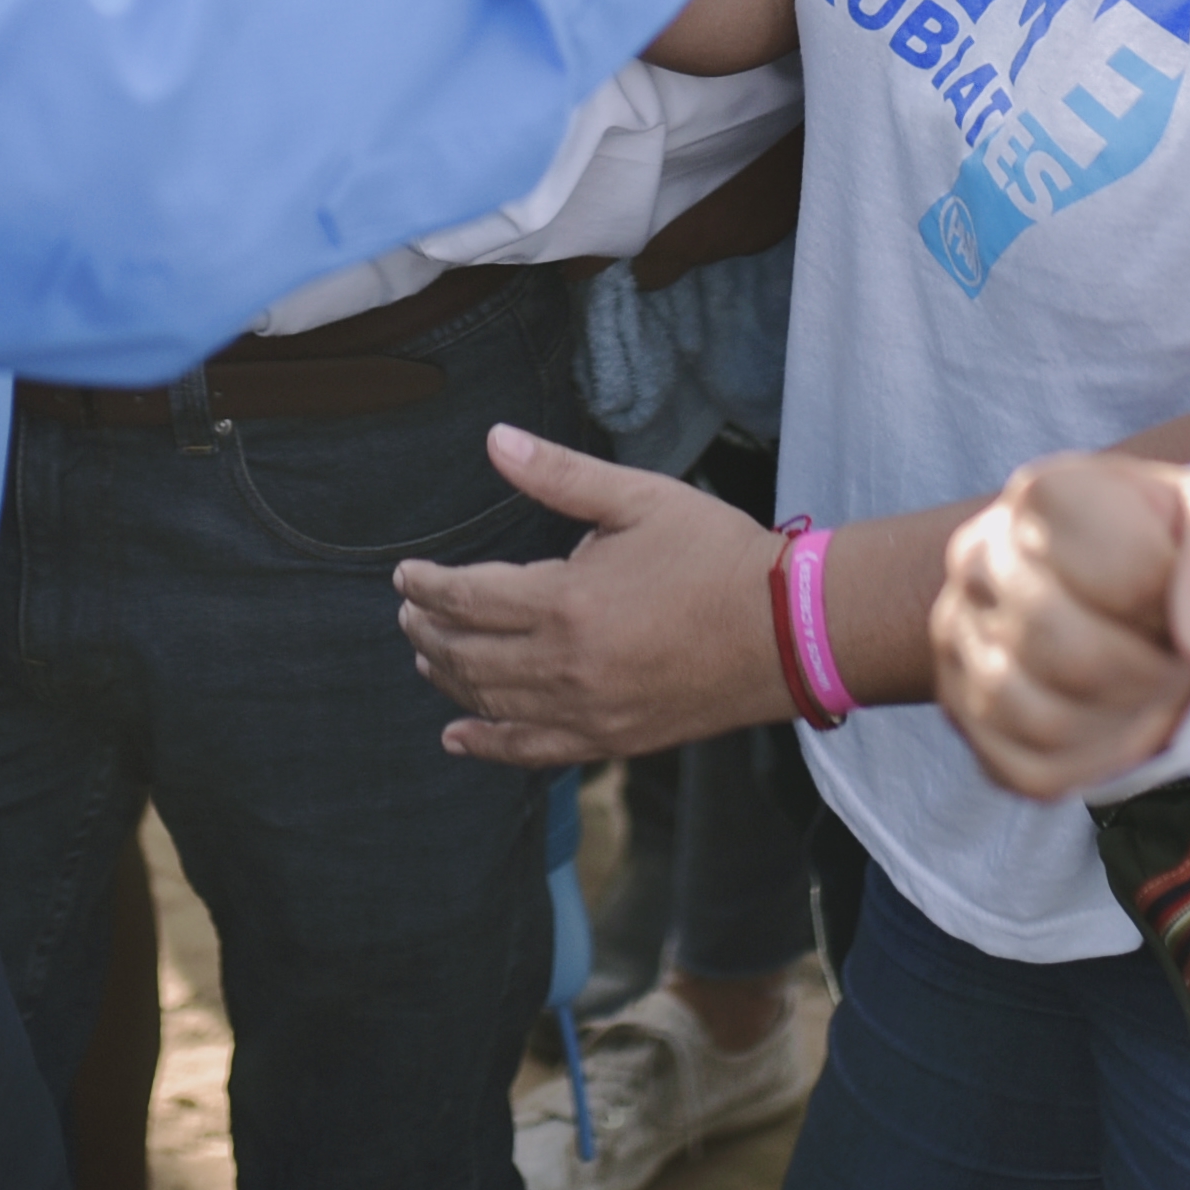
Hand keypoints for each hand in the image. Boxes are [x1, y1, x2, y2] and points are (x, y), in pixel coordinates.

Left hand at [392, 428, 784, 765]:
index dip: (426, 587)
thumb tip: (493, 439)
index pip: (466, 599)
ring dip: (448, 680)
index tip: (405, 575)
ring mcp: (586, 711)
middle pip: (466, 656)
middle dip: (427, 632)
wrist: (785, 631)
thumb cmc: (714, 553)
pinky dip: (487, 745)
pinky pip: (530, 751)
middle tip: (408, 613)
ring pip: (490, 703)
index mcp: (565, 601)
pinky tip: (459, 738)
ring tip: (426, 658)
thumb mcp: (638, 497)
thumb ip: (559, 475)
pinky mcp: (610, 740)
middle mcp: (565, 666)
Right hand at [935, 453, 1189, 802]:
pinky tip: (1117, 724)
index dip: (1186, 605)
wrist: (1125, 582)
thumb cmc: (1175, 545)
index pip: (1124, 572)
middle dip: (1155, 675)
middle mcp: (980, 558)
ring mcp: (958, 637)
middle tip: (1180, 661)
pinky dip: (1096, 765)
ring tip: (1150, 690)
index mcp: (1046, 493)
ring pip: (1044, 721)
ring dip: (1127, 724)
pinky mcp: (962, 711)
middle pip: (1074, 655)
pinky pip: (1031, 771)